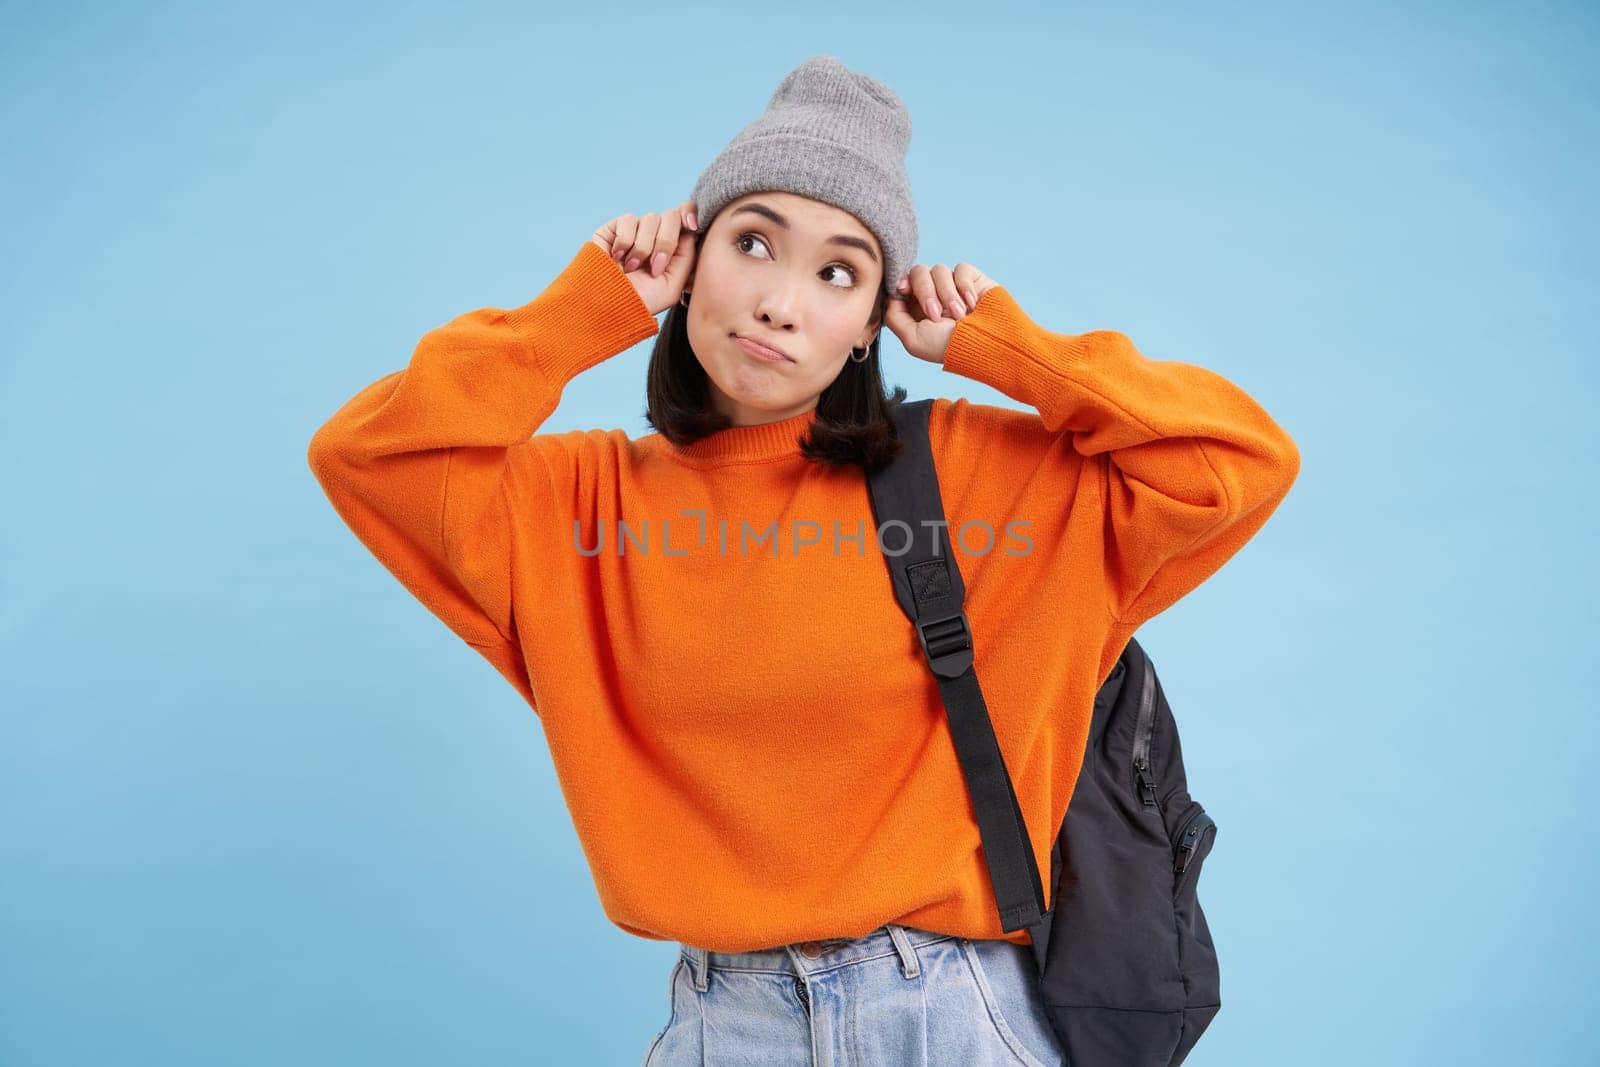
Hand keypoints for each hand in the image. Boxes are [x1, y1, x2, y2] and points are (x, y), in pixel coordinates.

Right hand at [591, 200, 699, 315]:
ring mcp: (635, 231)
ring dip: (643, 248)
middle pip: (671, 216)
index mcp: (672, 248)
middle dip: (666, 243)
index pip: (685, 215)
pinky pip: (628, 220)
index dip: (689, 213)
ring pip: (650, 219)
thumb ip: (687, 256)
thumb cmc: (642, 301)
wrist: (608, 306)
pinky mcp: (614, 228)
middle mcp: (655, 235)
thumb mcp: (674, 284)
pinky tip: (618, 259)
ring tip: (632, 268)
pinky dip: (625, 242)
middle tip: (655, 268)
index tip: (692, 226)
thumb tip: (689, 231)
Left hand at [883, 261, 999, 363]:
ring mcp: (953, 286)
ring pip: (939, 270)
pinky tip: (971, 304)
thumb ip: (894, 317)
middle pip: (918, 272)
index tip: (903, 289)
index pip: (903, 283)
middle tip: (935, 314)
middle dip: (925, 292)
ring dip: (947, 294)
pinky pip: (961, 269)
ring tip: (959, 315)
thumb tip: (892, 296)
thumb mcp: (913, 339)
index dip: (902, 282)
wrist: (985, 344)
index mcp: (917, 309)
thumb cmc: (948, 347)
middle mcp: (934, 295)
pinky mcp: (972, 280)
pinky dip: (964, 286)